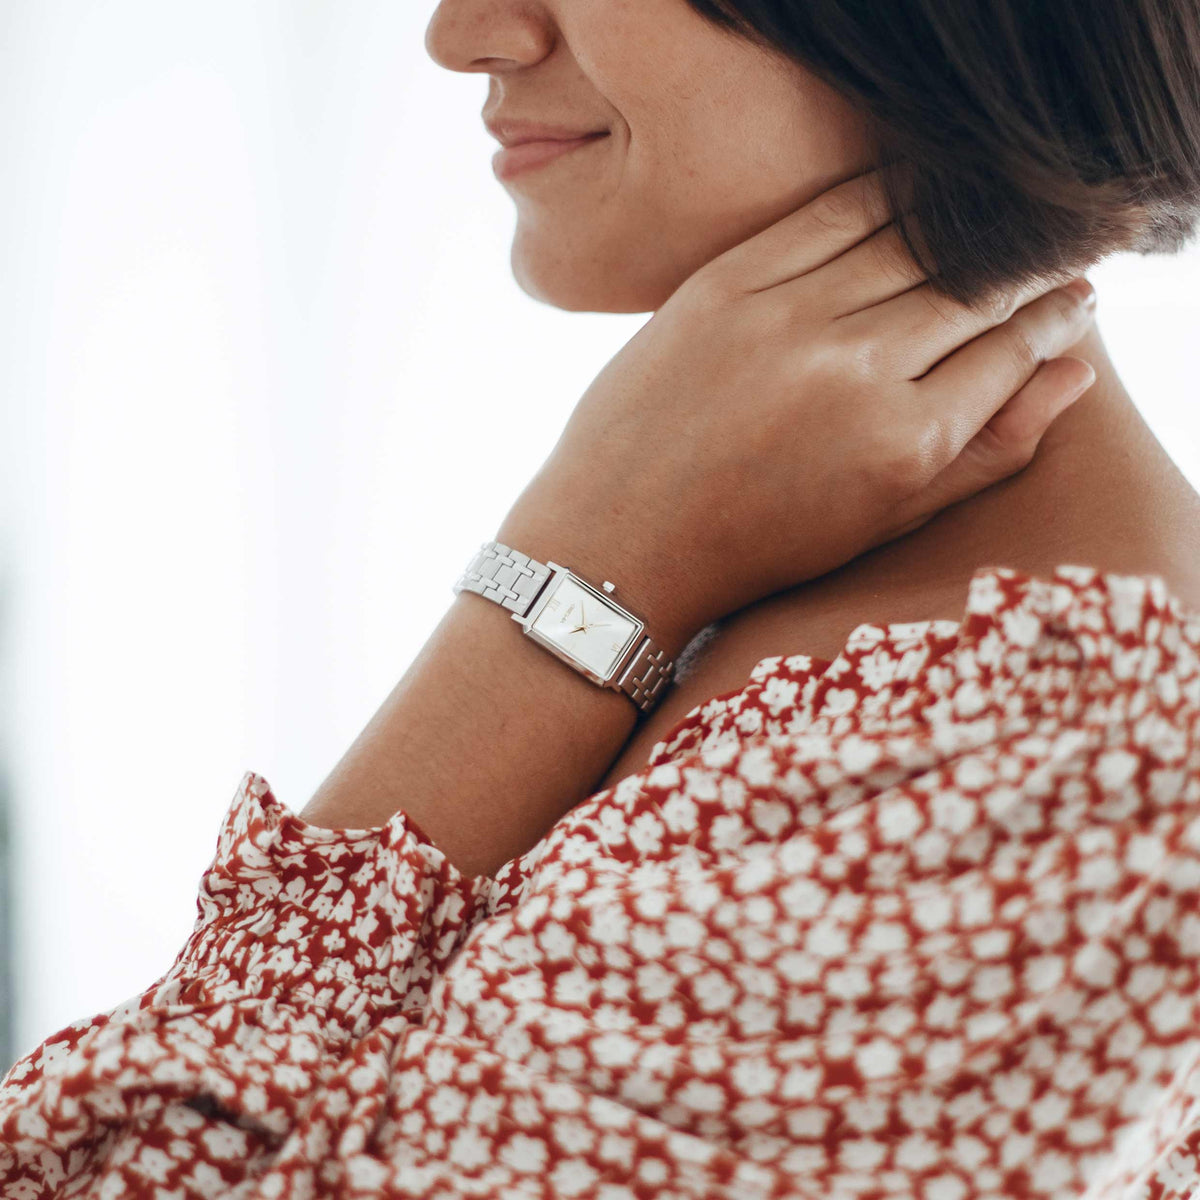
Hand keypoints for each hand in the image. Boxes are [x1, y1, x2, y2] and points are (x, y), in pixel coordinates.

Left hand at [499, 167, 1097, 648]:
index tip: (1070, 302)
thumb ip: (986, 452)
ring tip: (983, 237)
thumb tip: (1074, 372)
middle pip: (973, 287)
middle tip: (1038, 266)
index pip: (1013, 348)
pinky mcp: (726, 283)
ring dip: (965, 231)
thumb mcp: (882, 521)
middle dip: (1023, 272)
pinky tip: (915, 196)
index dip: (1055, 318)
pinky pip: (831, 211)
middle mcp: (853, 370)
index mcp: (902, 442)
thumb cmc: (758, 544)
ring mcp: (786, 318)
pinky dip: (888, 194)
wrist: (622, 538)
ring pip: (913, 239)